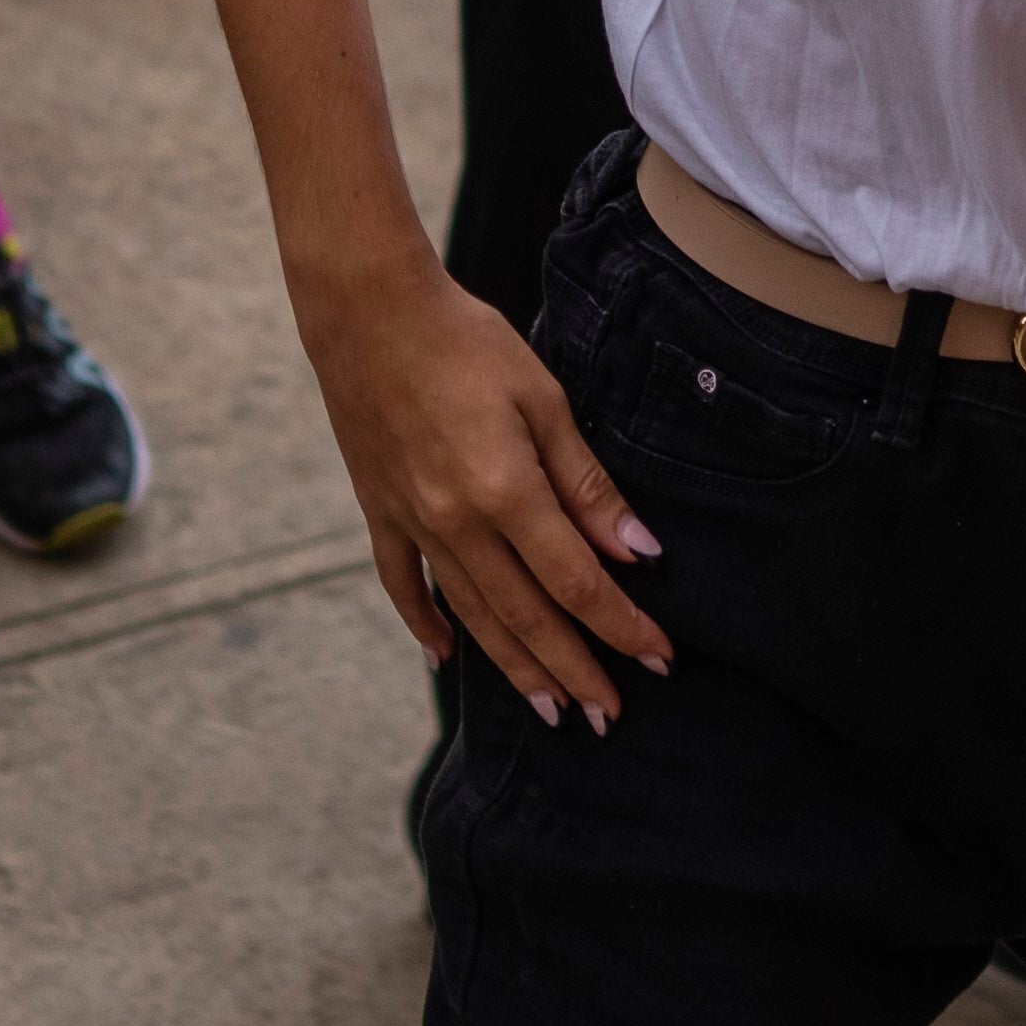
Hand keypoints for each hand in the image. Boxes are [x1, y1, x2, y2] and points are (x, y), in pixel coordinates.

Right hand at [300, 255, 660, 727]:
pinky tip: (448, 657)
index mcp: (505, 492)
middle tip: (611, 716)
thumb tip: (638, 552)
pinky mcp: (379, 511)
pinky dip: (425, 625)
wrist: (367, 310)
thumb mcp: (543, 400)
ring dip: (515, 667)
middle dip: (575, 670)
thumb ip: (587, 484)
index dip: (622, 626)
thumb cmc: (466, 342)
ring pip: (472, 615)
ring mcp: (412, 523)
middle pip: (527, 616)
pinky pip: (403, 584)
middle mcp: (455, 523)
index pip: (578, 582)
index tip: (659, 661)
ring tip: (552, 709)